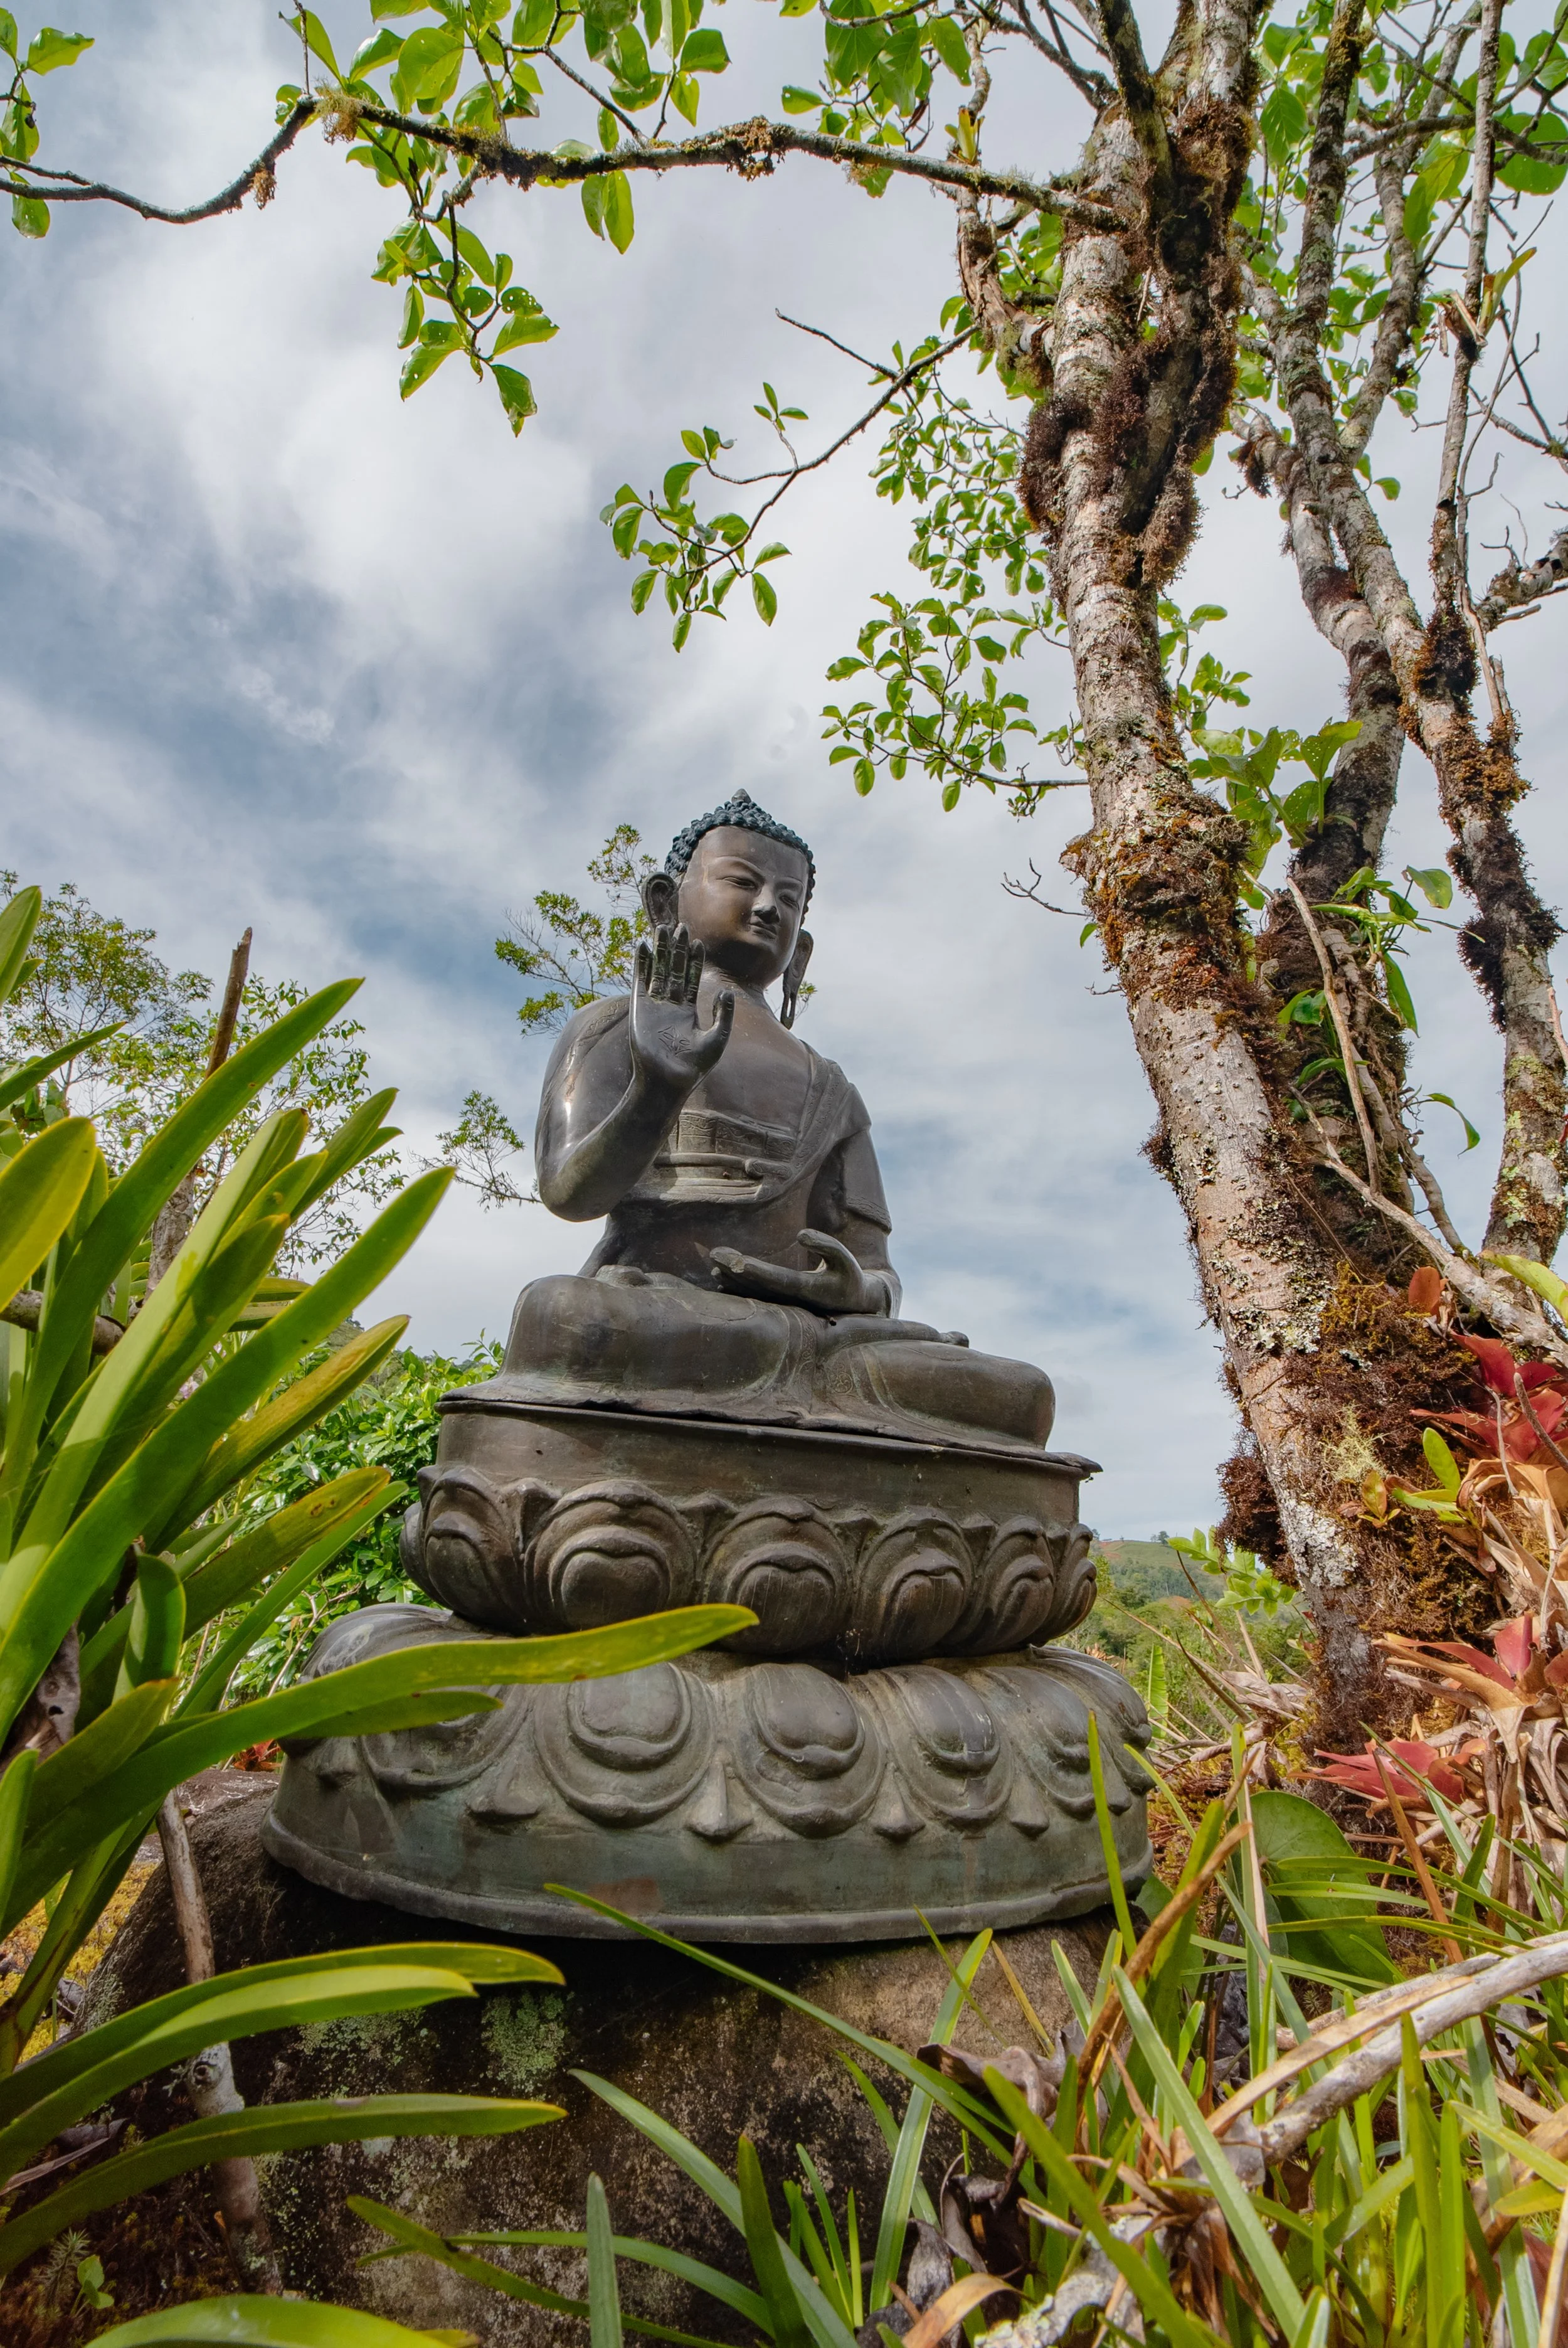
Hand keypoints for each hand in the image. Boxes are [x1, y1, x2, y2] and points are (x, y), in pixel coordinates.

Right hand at [630, 923, 734, 1094]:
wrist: (668, 1083)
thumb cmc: (693, 1068)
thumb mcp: (717, 1039)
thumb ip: (724, 1015)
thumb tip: (727, 992)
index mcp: (687, 1012)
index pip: (691, 980)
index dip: (693, 961)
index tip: (698, 942)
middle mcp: (670, 1006)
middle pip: (674, 970)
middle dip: (677, 949)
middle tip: (680, 926)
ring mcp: (653, 1006)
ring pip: (657, 971)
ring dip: (660, 950)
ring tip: (663, 929)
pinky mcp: (639, 1008)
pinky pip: (640, 980)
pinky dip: (641, 963)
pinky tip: (642, 946)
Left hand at [710, 1228, 890, 1316]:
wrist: (855, 1304)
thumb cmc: (850, 1277)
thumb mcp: (846, 1259)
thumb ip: (827, 1244)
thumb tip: (801, 1234)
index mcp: (809, 1290)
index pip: (777, 1279)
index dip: (756, 1271)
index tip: (736, 1261)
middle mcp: (793, 1300)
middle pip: (759, 1285)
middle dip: (736, 1270)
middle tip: (715, 1255)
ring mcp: (786, 1304)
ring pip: (754, 1293)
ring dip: (733, 1280)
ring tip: (714, 1265)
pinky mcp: (781, 1303)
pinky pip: (756, 1296)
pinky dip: (738, 1289)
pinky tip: (720, 1281)